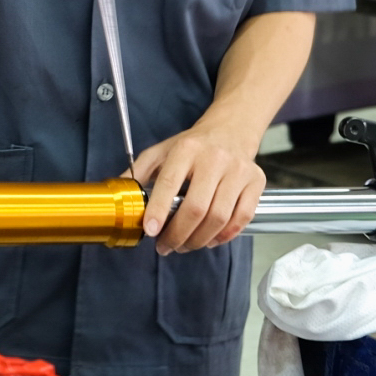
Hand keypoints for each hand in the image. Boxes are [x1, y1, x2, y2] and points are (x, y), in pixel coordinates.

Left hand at [132, 115, 266, 254]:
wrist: (232, 129)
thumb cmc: (193, 145)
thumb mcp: (161, 151)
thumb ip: (139, 172)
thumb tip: (120, 197)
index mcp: (186, 149)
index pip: (170, 183)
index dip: (158, 209)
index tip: (150, 230)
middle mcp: (215, 158)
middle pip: (197, 208)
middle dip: (178, 234)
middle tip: (165, 246)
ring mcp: (238, 170)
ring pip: (219, 218)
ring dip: (199, 240)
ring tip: (185, 245)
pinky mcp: (256, 182)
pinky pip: (242, 218)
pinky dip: (224, 236)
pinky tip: (210, 239)